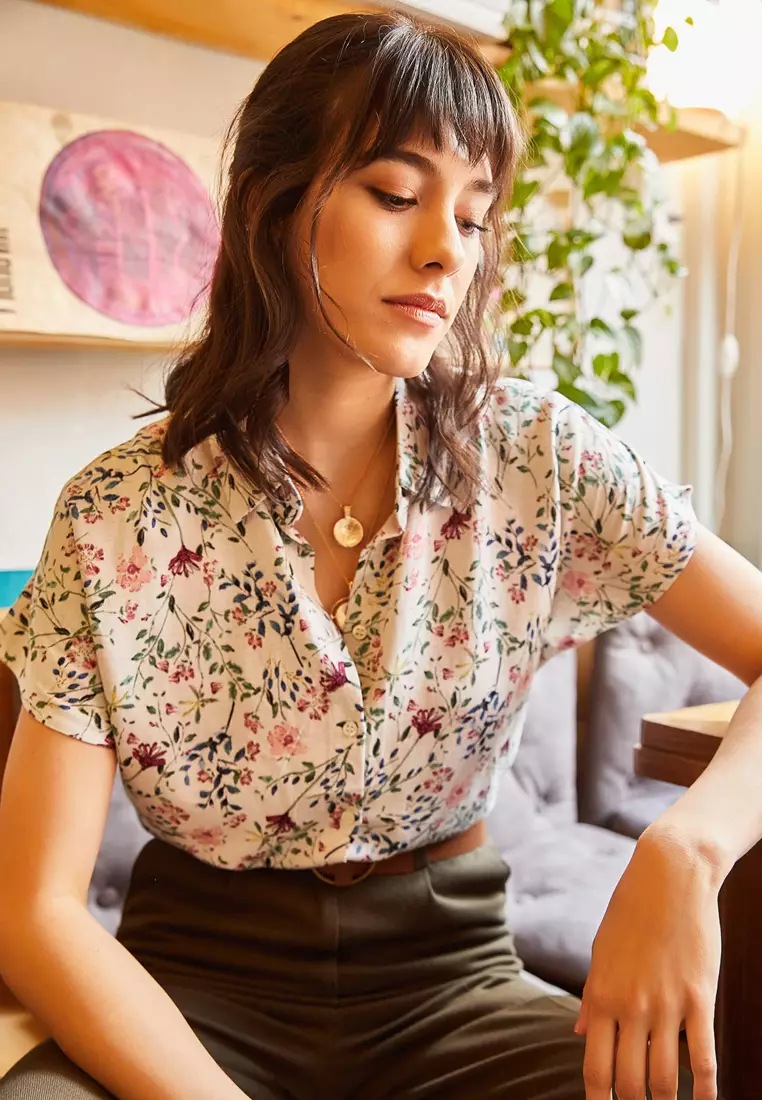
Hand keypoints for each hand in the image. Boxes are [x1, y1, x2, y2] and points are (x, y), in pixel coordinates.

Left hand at [575, 825, 721, 1099]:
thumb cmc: (631, 912)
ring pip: (665, 1078)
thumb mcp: (602, 952)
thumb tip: (580, 1032)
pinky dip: (705, 1089)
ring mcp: (667, 1004)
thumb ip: (593, 996)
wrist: (669, 876)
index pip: (596, 1067)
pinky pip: (703, 1057)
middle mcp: (631, 1006)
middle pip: (630, 1082)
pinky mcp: (700, 998)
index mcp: (602, 995)